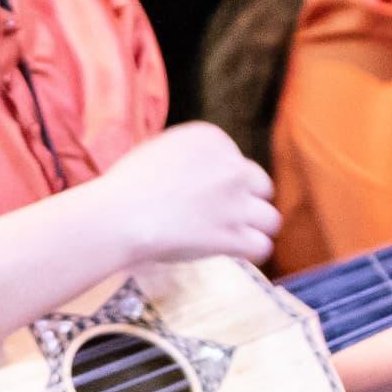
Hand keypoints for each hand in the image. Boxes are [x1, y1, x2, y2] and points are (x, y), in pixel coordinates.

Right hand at [87, 122, 279, 270]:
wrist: (120, 214)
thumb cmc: (127, 184)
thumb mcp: (161, 150)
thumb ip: (191, 156)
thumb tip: (200, 173)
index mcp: (212, 139)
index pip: (237, 160)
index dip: (225, 180)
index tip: (205, 193)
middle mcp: (232, 167)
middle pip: (261, 186)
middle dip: (247, 200)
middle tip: (226, 214)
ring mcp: (237, 203)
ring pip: (270, 218)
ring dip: (256, 227)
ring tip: (237, 235)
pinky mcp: (234, 236)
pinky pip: (262, 246)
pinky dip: (252, 251)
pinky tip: (238, 252)